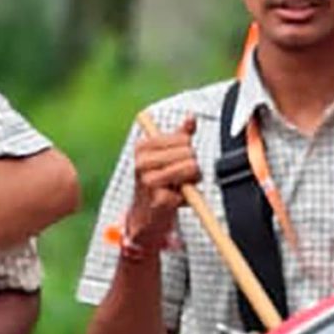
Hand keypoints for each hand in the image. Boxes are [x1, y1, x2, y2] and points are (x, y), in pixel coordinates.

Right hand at [126, 115, 199, 252]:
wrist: (146, 215)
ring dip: (192, 180)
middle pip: (189, 151)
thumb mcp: (168, 155)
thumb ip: (180, 135)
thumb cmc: (159, 182)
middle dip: (191, 166)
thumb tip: (192, 118)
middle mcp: (142, 161)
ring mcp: (149, 180)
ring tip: (178, 187)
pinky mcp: (158, 197)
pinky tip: (175, 199)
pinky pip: (189, 188)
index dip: (187, 151)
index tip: (177, 163)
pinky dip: (188, 196)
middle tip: (179, 178)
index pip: (183, 138)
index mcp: (143, 147)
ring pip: (191, 167)